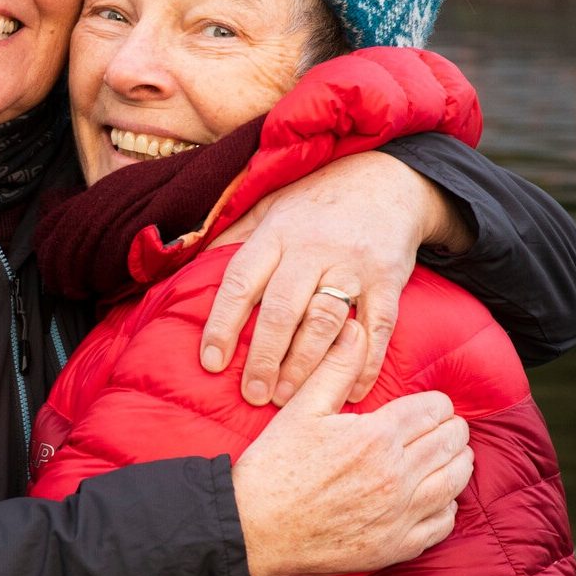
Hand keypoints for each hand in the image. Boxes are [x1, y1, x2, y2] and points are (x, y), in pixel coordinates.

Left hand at [201, 151, 472, 405]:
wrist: (385, 178)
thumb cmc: (314, 201)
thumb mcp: (268, 206)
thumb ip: (233, 237)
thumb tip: (185, 265)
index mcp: (276, 233)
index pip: (241, 281)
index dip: (222, 324)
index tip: (210, 362)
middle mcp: (312, 249)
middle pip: (283, 308)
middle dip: (265, 356)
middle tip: (253, 394)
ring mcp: (353, 265)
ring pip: (326, 321)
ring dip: (306, 364)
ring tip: (288, 397)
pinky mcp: (389, 279)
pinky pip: (377, 327)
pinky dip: (365, 363)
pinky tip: (351, 390)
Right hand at [233, 322, 471, 575]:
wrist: (257, 527)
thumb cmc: (275, 466)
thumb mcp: (301, 409)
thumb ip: (335, 367)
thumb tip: (355, 328)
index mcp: (376, 436)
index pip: (433, 410)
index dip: (437, 402)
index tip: (431, 403)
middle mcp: (397, 475)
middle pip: (451, 442)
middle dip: (451, 428)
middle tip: (444, 425)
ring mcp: (401, 513)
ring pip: (455, 480)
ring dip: (457, 461)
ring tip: (450, 453)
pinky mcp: (398, 544)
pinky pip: (443, 521)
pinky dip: (447, 504)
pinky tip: (436, 494)